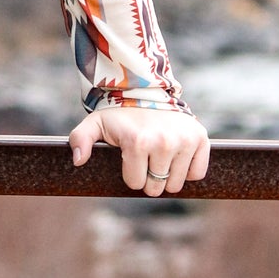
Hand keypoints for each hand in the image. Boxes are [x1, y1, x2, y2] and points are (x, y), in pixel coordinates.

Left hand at [68, 104, 209, 194]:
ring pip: (177, 184)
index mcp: (137, 142)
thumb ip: (81, 140)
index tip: (129, 158)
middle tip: (145, 158)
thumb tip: (78, 160)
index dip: (130, 174)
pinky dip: (188, 170)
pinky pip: (197, 173)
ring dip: (168, 176)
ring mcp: (184, 140)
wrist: (147, 90)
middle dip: (149, 178)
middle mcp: (163, 142)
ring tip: (159, 156)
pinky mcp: (200, 138)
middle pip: (157, 187)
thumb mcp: (95, 123)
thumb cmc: (120, 113)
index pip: (135, 183)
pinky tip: (177, 156)